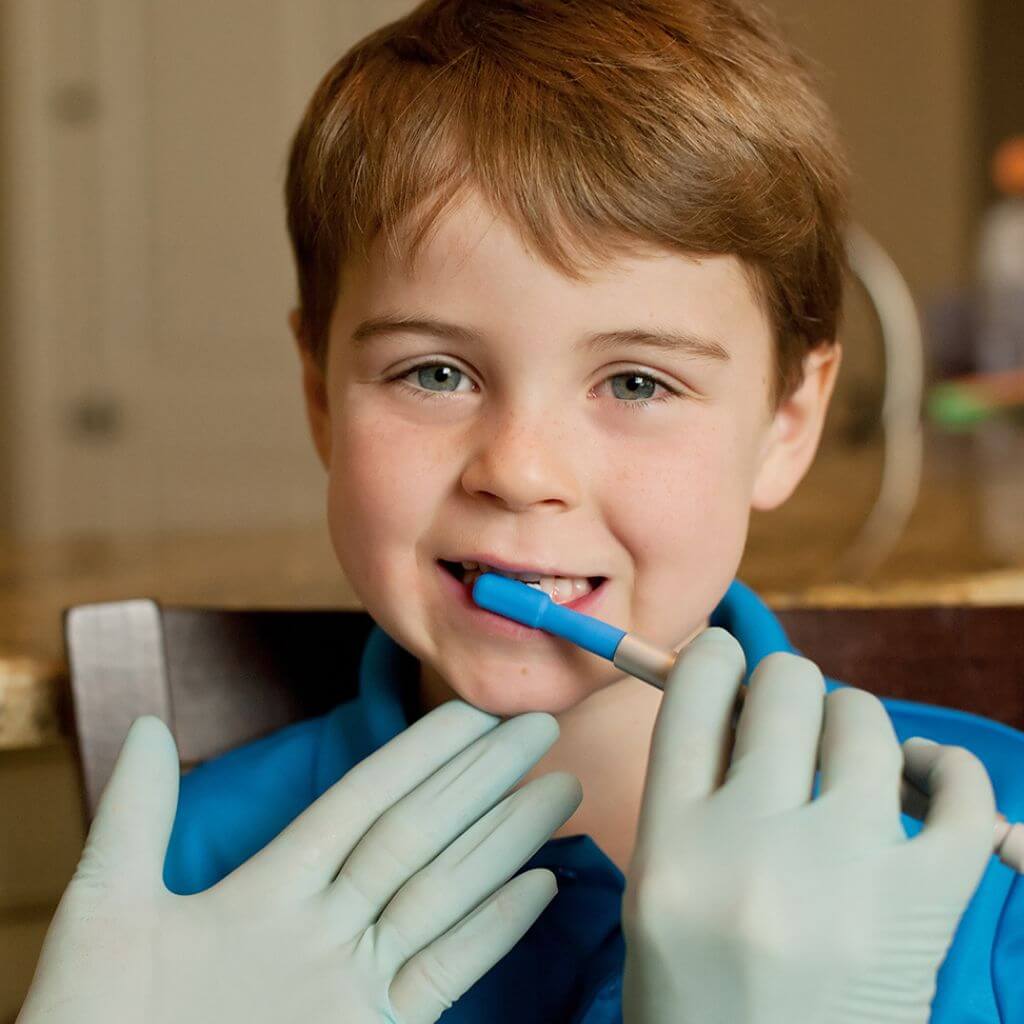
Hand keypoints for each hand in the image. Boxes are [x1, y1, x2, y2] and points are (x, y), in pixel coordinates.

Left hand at [18, 702, 581, 1023]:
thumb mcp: (108, 913)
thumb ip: (138, 821)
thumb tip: (146, 723)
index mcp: (269, 890)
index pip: (364, 801)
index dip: (420, 754)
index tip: (472, 712)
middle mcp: (325, 927)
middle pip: (420, 834)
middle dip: (483, 779)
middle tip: (541, 728)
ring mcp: (354, 983)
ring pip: (444, 893)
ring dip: (505, 840)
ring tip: (559, 789)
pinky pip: (443, 973)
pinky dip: (493, 931)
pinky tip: (537, 886)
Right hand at [621, 628, 994, 1023]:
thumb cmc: (694, 996)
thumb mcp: (655, 888)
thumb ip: (688, 791)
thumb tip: (735, 697)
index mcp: (673, 842)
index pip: (698, 687)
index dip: (716, 657)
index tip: (727, 666)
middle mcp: (755, 844)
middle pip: (784, 689)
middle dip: (784, 689)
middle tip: (786, 725)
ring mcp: (846, 874)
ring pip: (863, 722)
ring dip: (852, 724)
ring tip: (848, 759)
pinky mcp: (924, 910)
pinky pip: (964, 796)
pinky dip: (948, 769)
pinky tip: (922, 776)